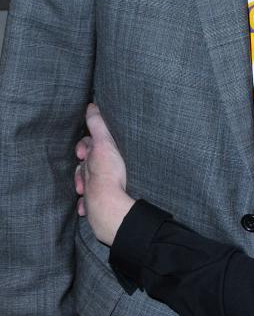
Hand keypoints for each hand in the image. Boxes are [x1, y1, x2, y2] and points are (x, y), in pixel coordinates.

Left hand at [75, 103, 134, 245]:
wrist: (108, 204)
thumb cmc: (108, 173)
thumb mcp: (105, 143)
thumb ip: (97, 124)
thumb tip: (90, 106)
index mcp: (89, 160)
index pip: (85, 149)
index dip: (85, 146)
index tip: (86, 148)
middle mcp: (86, 176)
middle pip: (83, 168)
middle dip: (84, 165)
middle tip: (87, 163)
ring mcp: (89, 193)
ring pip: (84, 186)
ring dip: (85, 184)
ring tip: (87, 185)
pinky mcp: (93, 209)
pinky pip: (88, 206)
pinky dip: (87, 204)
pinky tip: (88, 206)